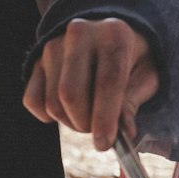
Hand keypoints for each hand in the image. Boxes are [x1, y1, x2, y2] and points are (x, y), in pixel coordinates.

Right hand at [23, 18, 159, 151]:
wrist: (107, 34)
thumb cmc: (132, 59)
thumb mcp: (146, 75)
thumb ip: (133, 101)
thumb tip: (125, 133)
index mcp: (114, 34)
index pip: (107, 81)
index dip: (106, 117)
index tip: (105, 144)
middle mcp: (80, 33)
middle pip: (71, 95)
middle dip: (85, 124)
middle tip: (99, 131)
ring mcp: (54, 45)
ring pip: (52, 102)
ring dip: (70, 122)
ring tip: (88, 116)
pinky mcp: (36, 59)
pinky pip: (33, 100)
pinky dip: (48, 116)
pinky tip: (67, 109)